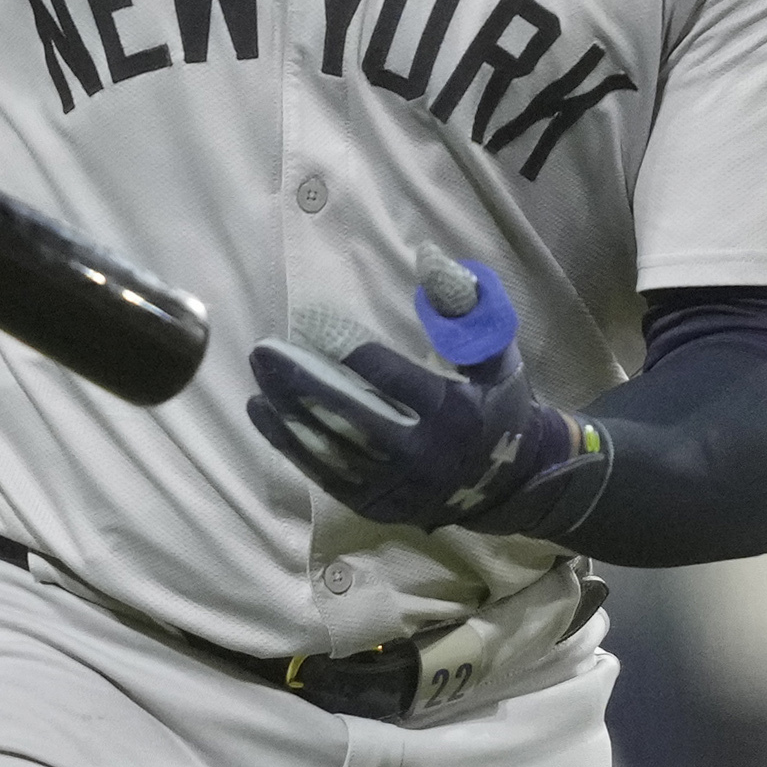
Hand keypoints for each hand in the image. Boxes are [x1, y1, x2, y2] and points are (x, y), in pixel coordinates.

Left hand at [244, 255, 605, 536]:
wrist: (510, 486)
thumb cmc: (498, 408)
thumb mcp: (498, 361)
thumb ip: (469, 316)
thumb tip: (431, 260)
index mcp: (453, 414)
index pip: (395, 381)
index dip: (354, 354)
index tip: (315, 328)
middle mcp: (422, 455)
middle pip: (352, 416)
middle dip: (302, 383)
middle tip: (264, 353)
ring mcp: (397, 486)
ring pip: (332, 449)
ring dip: (288, 415)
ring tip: (257, 381)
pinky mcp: (378, 506)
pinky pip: (326, 475)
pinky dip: (292, 446)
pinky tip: (265, 416)